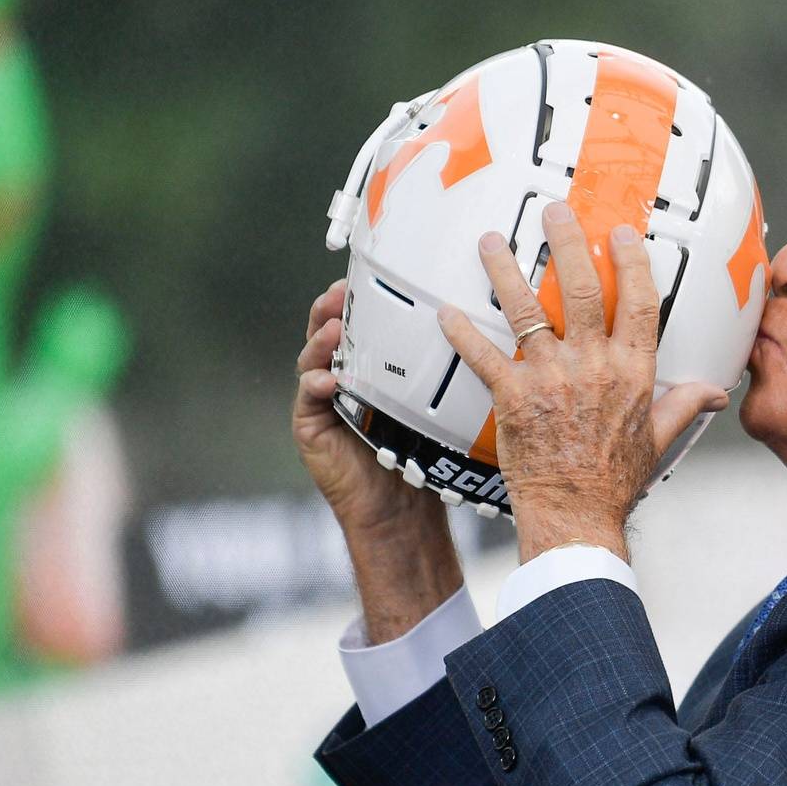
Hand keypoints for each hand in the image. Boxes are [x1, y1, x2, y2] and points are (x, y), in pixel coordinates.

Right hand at [293, 278, 442, 532]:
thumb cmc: (420, 456)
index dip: (358, 298)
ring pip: (312, 357)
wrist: (399, 509)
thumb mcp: (433, 404)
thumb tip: (479, 330)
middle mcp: (340, 376)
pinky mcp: (308, 424)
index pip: (359, 323)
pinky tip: (328, 380)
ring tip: (335, 329)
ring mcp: (320, 399)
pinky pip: (307, 396)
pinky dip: (315, 384)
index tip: (365, 276)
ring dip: (321, 340)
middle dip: (330, 308)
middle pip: (327, 330)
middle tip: (340, 292)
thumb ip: (440, 371)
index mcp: (368, 366)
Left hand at [437, 204, 727, 562]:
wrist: (576, 516)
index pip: (639, 302)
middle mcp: (594, 365)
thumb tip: (716, 391)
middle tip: (552, 211)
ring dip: (505, 271)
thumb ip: (684, 405)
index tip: (621, 232)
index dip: (631, 261)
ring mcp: (552, 378)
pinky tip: (445, 311)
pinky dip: (462, 332)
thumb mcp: (659, 439)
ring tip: (489, 242)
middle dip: (566, 243)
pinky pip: (483, 356)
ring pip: (527, 310)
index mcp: (633, 371)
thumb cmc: (616, 481)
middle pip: (583, 289)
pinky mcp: (514, 397)